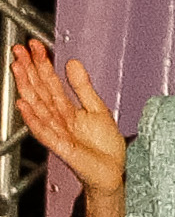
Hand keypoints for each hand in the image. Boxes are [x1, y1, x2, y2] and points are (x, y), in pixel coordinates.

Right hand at [10, 43, 125, 194]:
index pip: (50, 82)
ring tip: (17, 69)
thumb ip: (83, 87)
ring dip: (27, 87)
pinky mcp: (61, 146)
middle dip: (29, 69)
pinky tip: (24, 105)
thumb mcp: (96, 108)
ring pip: (37, 106)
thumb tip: (72, 63)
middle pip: (40, 90)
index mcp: (66, 109)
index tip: (34, 46)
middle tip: (19, 50)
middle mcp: (58, 119)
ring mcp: (58, 132)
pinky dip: (33, 118)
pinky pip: (44, 131)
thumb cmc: (104, 146)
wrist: (114, 171)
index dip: (42, 63)